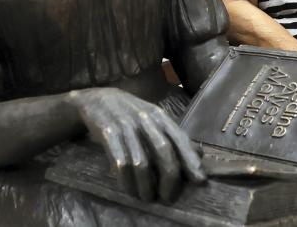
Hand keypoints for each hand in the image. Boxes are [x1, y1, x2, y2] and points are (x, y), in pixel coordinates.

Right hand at [68, 87, 205, 201]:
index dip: (190, 160)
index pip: (179, 138)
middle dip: (169, 177)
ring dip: (146, 184)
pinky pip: (119, 161)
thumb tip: (201, 154)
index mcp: (159, 116)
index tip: (199, 180)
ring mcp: (125, 125)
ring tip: (146, 197)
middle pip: (163, 150)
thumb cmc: (130, 113)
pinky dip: (126, 179)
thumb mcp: (154, 118)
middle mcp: (145, 119)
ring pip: (141, 161)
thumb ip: (175, 135)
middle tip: (168, 197)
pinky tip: (128, 188)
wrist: (96, 99)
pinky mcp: (107, 132)